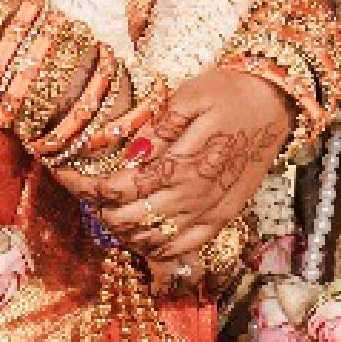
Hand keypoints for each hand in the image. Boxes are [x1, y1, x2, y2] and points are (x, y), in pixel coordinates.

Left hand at [87, 66, 292, 272]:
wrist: (277, 105)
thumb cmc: (230, 93)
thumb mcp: (191, 95)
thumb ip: (159, 128)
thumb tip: (130, 154)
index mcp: (183, 165)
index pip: (121, 189)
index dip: (87, 187)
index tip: (63, 174)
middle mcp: (195, 197)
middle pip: (130, 219)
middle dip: (98, 209)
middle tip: (81, 189)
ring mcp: (210, 213)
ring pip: (153, 239)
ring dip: (122, 231)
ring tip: (105, 209)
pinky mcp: (223, 218)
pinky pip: (184, 247)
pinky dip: (156, 248)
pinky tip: (140, 236)